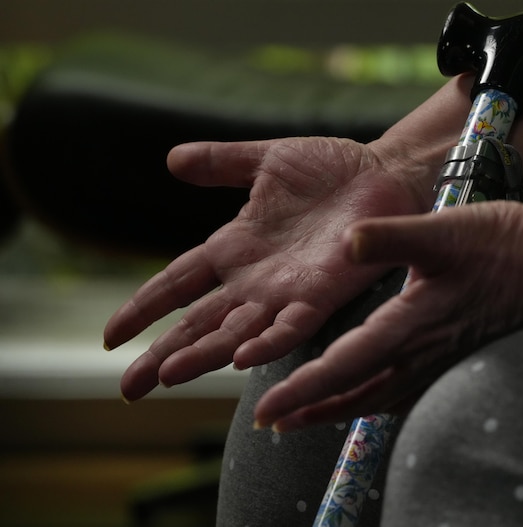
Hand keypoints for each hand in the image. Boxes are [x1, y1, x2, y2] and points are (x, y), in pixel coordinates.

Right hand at [104, 137, 426, 401]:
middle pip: (199, 321)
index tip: (111, 336)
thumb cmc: (331, 167)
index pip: (178, 283)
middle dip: (163, 353)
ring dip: (204, 355)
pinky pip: (291, 324)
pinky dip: (266, 341)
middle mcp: (256, 277)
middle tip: (129, 388)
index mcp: (236, 247)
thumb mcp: (265, 160)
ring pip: (237, 332)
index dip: (145, 307)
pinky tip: (240, 359)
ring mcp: (287, 289)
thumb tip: (172, 159)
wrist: (385, 169)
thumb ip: (222, 164)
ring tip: (167, 376)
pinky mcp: (324, 293)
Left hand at [252, 200, 522, 430]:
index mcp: (411, 325)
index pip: (345, 368)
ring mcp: (444, 358)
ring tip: (310, 416)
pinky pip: (408, 391)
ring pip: (382, 398)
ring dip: (341, 410)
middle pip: (357, 395)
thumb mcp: (442, 231)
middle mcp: (423, 351)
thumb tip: (345, 242)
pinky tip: (373, 395)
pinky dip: (378, 401)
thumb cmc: (503, 244)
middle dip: (311, 411)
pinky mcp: (458, 354)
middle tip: (273, 423)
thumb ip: (390, 236)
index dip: (302, 391)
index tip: (265, 410)